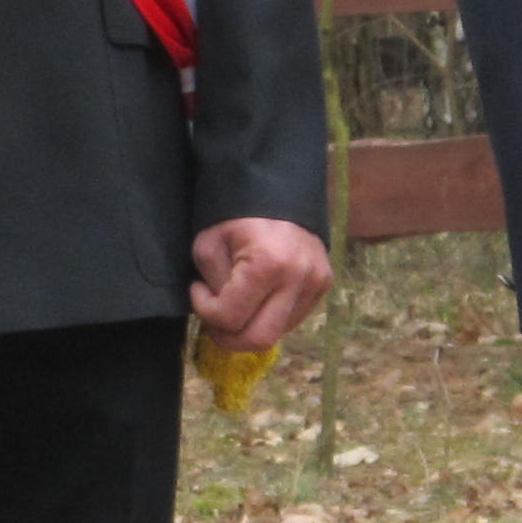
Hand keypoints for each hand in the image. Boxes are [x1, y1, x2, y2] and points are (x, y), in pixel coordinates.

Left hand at [189, 218, 330, 349]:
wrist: (275, 184)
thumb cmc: (234, 213)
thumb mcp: (209, 246)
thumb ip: (215, 287)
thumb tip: (223, 318)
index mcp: (269, 262)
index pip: (231, 317)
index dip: (205, 311)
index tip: (197, 290)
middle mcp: (300, 277)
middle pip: (261, 338)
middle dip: (230, 338)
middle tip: (214, 322)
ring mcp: (317, 282)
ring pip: (279, 333)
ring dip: (251, 327)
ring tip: (236, 304)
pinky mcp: (324, 284)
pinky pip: (294, 318)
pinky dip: (270, 317)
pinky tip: (258, 297)